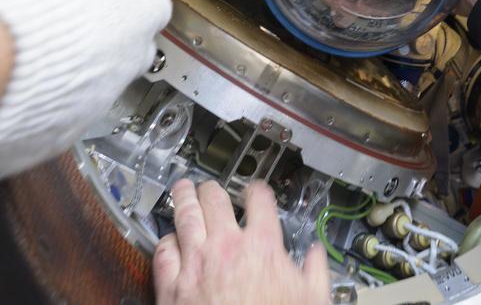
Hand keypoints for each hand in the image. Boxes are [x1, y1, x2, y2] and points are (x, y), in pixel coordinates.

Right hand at [0, 0, 171, 186]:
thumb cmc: (8, 4)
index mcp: (132, 16)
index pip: (150, 4)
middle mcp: (122, 67)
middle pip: (127, 48)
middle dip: (100, 34)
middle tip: (59, 17)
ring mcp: (90, 107)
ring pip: (91, 84)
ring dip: (68, 68)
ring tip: (23, 47)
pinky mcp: (55, 138)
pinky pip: (56, 115)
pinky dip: (39, 100)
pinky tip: (8, 81)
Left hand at [154, 180, 329, 304]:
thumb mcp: (311, 298)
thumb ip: (315, 272)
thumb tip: (316, 257)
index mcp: (261, 247)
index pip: (259, 201)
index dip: (256, 190)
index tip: (254, 191)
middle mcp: (226, 247)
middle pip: (215, 200)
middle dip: (211, 189)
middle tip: (208, 186)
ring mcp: (196, 264)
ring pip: (185, 216)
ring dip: (184, 199)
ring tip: (182, 192)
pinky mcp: (172, 286)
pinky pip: (163, 252)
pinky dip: (166, 241)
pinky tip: (169, 239)